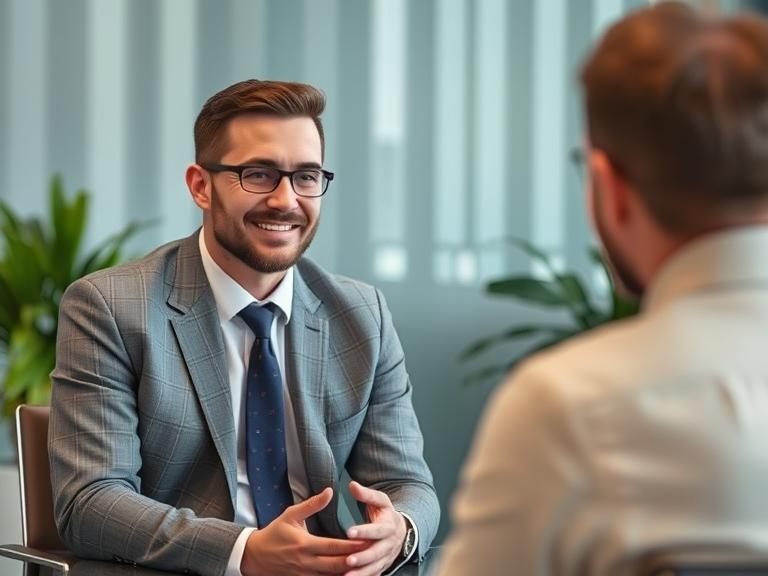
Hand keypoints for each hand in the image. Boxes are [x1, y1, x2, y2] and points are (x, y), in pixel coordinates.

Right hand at [240, 487, 367, 575]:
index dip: (351, 545)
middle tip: (373, 553)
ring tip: (366, 565)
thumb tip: (330, 491)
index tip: (367, 540)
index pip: (333, 546)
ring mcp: (305, 574)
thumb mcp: (291, 514)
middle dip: (355, 560)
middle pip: (336, 565)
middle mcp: (306, 562)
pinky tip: (351, 573)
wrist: (254, 556)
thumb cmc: (274, 532)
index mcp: (304, 544)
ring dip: (349, 572)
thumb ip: (312, 504)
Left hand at [344, 481, 407, 575]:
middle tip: (348, 560)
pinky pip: (373, 574)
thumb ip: (366, 494)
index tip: (349, 532)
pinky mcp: (382, 566)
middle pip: (376, 552)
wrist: (401, 531)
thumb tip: (352, 485)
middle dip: (363, 557)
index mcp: (388, 526)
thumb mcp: (380, 501)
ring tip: (346, 575)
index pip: (376, 530)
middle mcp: (389, 544)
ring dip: (362, 572)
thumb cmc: (386, 514)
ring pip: (375, 567)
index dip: (364, 531)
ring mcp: (386, 557)